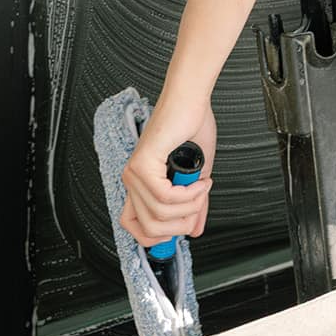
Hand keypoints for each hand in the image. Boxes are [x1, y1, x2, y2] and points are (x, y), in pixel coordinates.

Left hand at [119, 97, 216, 246]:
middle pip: (149, 229)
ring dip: (189, 206)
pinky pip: (164, 197)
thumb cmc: (192, 124)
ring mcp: (134, 173)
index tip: (183, 228)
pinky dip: (187, 195)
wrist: (190, 98)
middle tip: (199, 207)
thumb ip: (193, 204)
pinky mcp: (143, 164)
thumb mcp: (196, 174)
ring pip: (159, 215)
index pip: (134, 228)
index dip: (159, 237)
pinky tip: (199, 183)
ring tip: (203, 188)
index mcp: (140, 183)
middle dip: (181, 226)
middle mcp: (132, 180)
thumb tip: (196, 229)